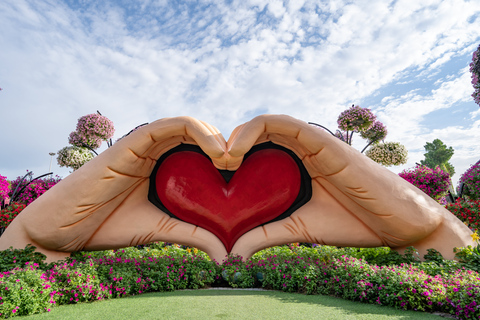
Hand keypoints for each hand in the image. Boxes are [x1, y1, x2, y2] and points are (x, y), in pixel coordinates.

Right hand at [0, 117, 230, 261]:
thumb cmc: (107, 227)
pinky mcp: (130, 142)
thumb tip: (226, 254)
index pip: (200, 151)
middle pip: (198, 135)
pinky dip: (194, 130)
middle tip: (242, 166)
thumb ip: (192, 234)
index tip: (243, 176)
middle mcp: (154, 151)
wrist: (63, 230)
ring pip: (186, 124)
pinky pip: (166, 125)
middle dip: (224, 144)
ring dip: (214, 135)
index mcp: (162, 167)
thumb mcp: (161, 230)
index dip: (224, 157)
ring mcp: (142, 144)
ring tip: (232, 159)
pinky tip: (215, 151)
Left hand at [228, 115, 473, 259]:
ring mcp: (314, 143)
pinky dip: (259, 129)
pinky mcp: (326, 141)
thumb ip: (267, 233)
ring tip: (221, 159)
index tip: (211, 178)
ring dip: (239, 135)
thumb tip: (231, 252)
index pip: (256, 151)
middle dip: (229, 145)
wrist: (397, 223)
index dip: (231, 157)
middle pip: (257, 135)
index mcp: (295, 166)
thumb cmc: (353, 223)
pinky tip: (238, 150)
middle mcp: (302, 150)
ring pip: (268, 124)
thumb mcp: (298, 230)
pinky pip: (288, 124)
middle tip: (210, 166)